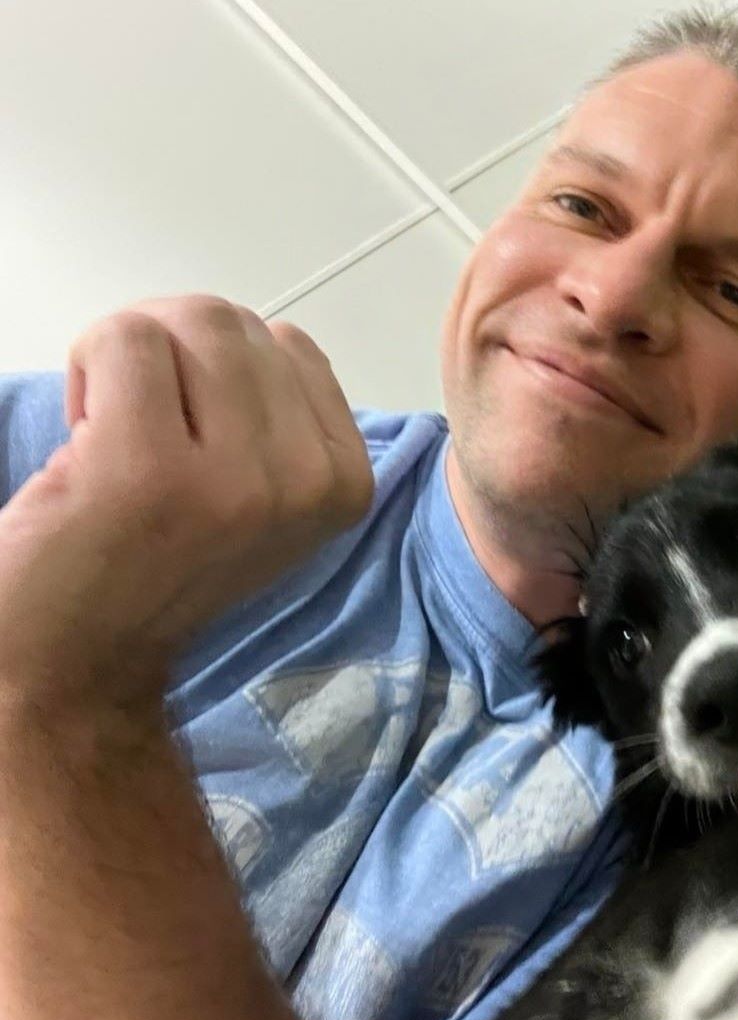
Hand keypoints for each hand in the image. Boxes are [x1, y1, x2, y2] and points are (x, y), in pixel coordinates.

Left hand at [0, 296, 373, 710]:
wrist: (75, 665)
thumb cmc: (157, 572)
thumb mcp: (267, 503)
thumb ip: (284, 424)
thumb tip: (257, 335)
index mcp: (347, 484)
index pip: (292, 346)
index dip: (223, 371)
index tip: (193, 436)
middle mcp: (308, 481)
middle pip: (236, 324)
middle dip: (169, 351)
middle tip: (138, 426)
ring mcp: (235, 478)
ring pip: (184, 321)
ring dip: (127, 356)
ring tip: (111, 428)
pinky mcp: (149, 469)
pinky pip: (124, 340)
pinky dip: (87, 365)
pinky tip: (82, 436)